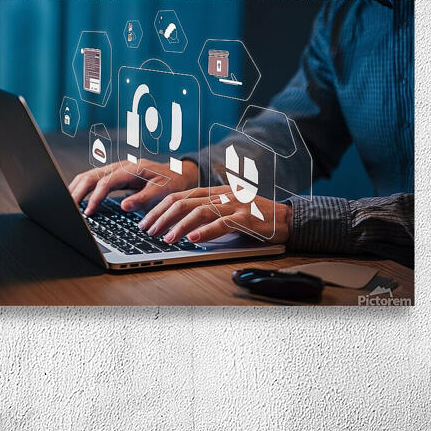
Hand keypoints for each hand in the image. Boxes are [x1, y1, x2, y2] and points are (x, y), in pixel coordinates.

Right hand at [68, 158, 198, 215]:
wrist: (179, 173)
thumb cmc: (172, 183)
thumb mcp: (162, 191)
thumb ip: (143, 198)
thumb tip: (124, 206)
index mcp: (132, 169)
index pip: (106, 182)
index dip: (95, 198)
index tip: (89, 213)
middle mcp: (121, 166)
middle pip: (91, 176)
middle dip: (77, 192)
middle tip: (68, 209)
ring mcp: (116, 169)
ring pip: (89, 176)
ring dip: (76, 189)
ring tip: (66, 205)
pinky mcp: (114, 175)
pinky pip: (93, 180)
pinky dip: (82, 188)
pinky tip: (75, 199)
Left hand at [137, 186, 291, 243]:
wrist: (285, 218)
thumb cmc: (253, 217)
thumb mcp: (226, 210)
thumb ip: (206, 213)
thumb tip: (178, 227)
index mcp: (214, 192)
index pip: (179, 196)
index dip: (159, 208)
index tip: (145, 221)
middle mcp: (221, 195)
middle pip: (184, 202)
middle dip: (161, 217)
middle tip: (147, 231)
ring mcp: (233, 205)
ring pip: (199, 211)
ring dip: (179, 226)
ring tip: (166, 239)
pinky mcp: (246, 218)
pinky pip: (222, 223)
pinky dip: (205, 231)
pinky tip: (192, 239)